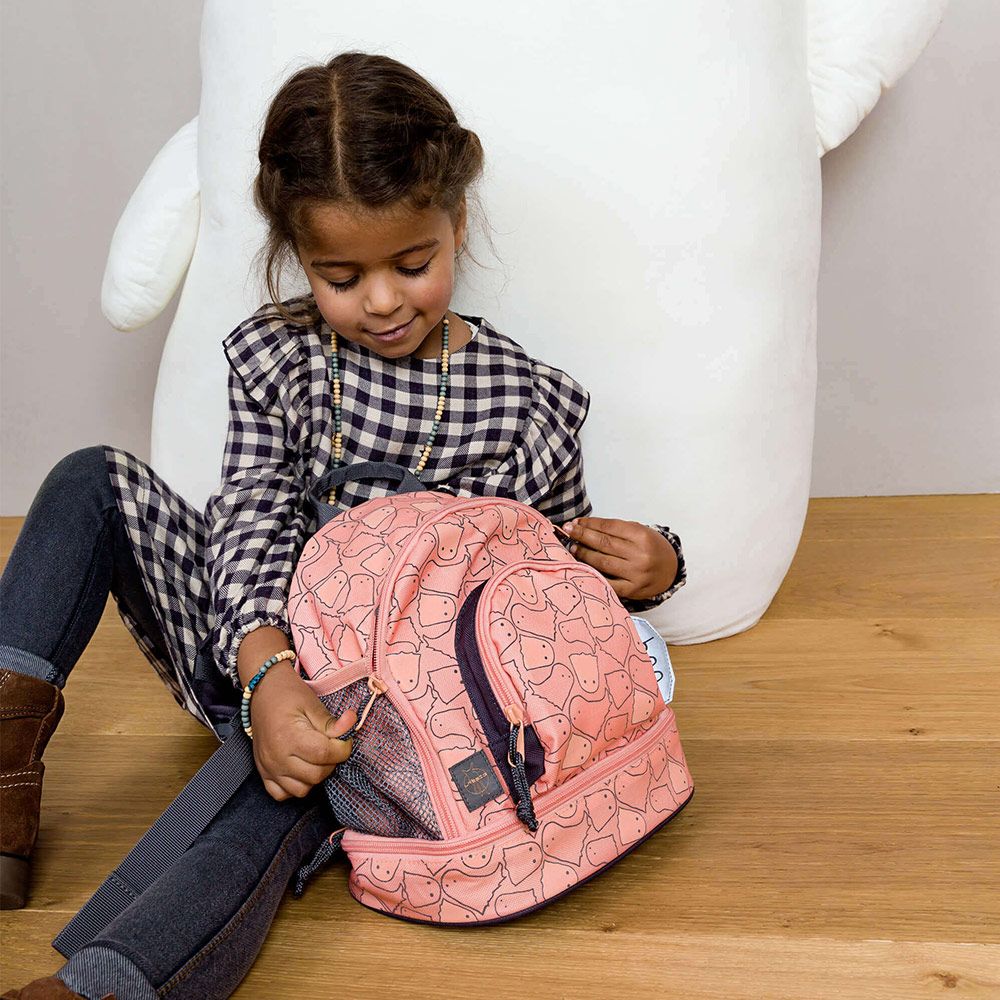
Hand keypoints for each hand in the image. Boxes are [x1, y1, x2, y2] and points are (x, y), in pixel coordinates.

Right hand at [248, 661, 356, 800]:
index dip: (342, 749)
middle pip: (316, 775)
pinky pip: (282, 794)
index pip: (325, 755)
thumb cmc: (289, 694)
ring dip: (315, 776)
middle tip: (331, 746)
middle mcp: (276, 757)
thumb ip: (331, 722)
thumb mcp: (312, 704)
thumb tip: (352, 724)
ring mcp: (268, 768)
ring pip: (302, 789)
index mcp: (289, 737)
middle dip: (331, 762)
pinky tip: (301, 769)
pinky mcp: (263, 773)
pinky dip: (295, 786)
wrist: (263, 690)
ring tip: (316, 756)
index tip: (344, 739)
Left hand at [561, 516, 677, 601]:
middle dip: (582, 535)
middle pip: (604, 543)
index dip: (590, 524)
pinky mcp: (632, 590)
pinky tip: (581, 568)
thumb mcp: (639, 532)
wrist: (670, 570)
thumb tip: (585, 525)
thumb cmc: (650, 548)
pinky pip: (608, 582)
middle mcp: (640, 555)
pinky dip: (593, 574)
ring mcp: (636, 574)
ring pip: (603, 562)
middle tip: (567, 530)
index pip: (610, 527)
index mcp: (642, 536)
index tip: (576, 522)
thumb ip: (615, 530)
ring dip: (584, 554)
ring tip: (573, 547)